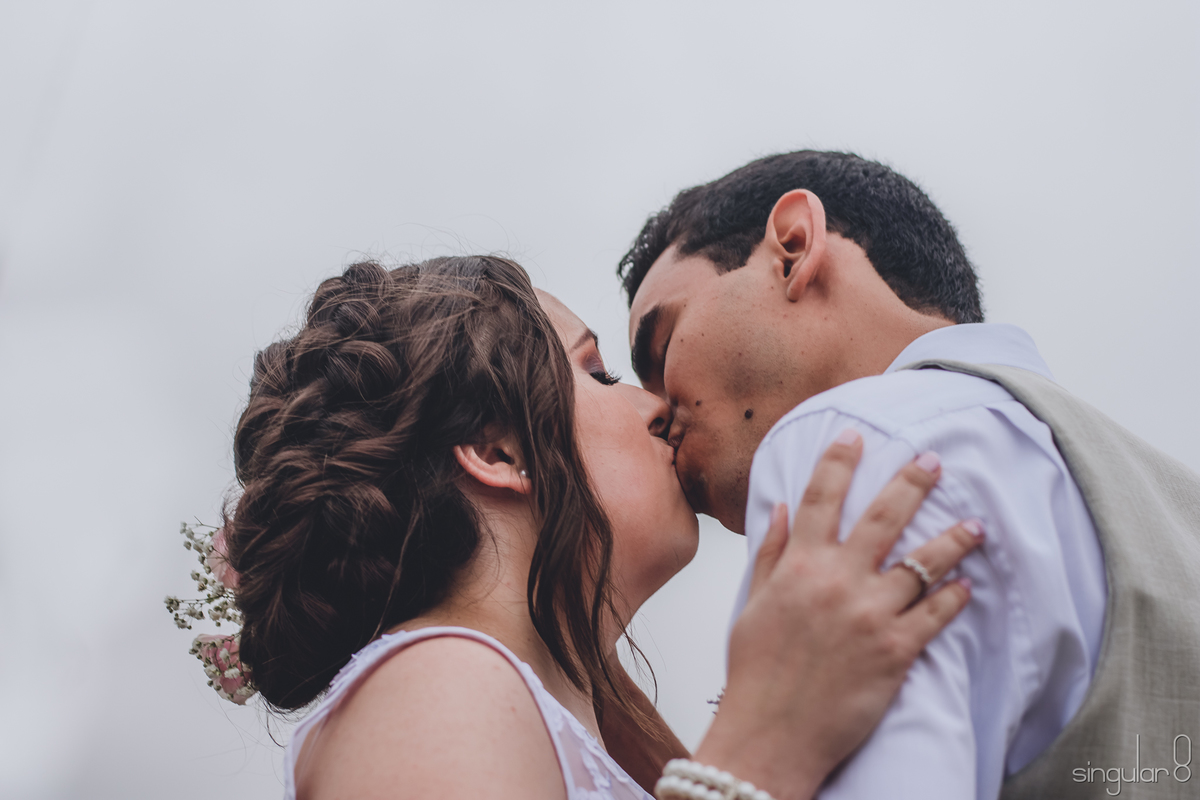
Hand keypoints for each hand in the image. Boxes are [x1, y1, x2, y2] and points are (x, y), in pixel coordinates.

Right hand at [692, 431, 981, 799]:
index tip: (855, 436)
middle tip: (933, 461)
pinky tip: (968, 584)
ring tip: (976, 524)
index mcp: (799, 566)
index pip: (822, 499)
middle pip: (884, 518)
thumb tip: (782, 510)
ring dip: (953, 539)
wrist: (771, 733)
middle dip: (912, 482)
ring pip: (923, 564)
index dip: (839, 462)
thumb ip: (771, 554)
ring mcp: (870, 615)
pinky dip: (954, 596)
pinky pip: (935, 614)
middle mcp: (838, 582)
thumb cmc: (756, 672)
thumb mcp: (753, 605)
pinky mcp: (896, 651)